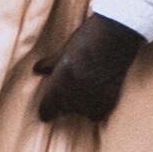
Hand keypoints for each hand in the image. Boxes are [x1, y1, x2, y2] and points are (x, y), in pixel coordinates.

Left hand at [31, 17, 145, 127]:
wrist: (114, 38)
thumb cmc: (85, 41)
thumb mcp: (63, 52)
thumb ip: (50, 64)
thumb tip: (38, 70)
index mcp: (56, 89)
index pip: (46, 112)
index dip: (47, 110)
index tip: (48, 108)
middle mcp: (72, 100)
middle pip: (64, 111)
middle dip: (66, 103)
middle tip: (72, 87)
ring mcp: (92, 102)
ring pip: (82, 112)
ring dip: (83, 104)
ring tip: (87, 88)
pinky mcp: (109, 101)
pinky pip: (98, 113)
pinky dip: (98, 105)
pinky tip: (100, 93)